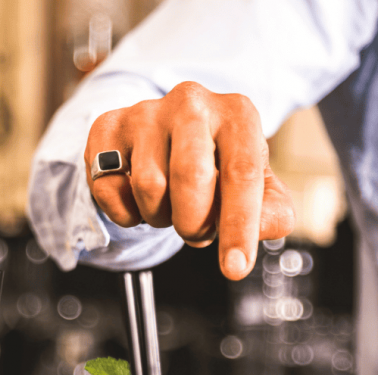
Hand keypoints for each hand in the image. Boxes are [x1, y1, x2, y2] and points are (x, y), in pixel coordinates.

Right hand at [85, 81, 294, 279]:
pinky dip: (125, 213)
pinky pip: (109, 189)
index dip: (238, 226)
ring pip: (148, 187)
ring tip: (169, 208)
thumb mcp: (254, 184)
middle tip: (196, 233)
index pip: (239, 173)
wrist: (164, 134)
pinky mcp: (107, 129)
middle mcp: (191, 103)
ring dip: (159, 217)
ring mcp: (144, 113)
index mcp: (236, 113)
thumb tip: (256, 230)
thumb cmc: (214, 164)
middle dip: (193, 223)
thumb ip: (270, 212)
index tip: (234, 267)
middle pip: (190, 178)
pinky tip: (138, 202)